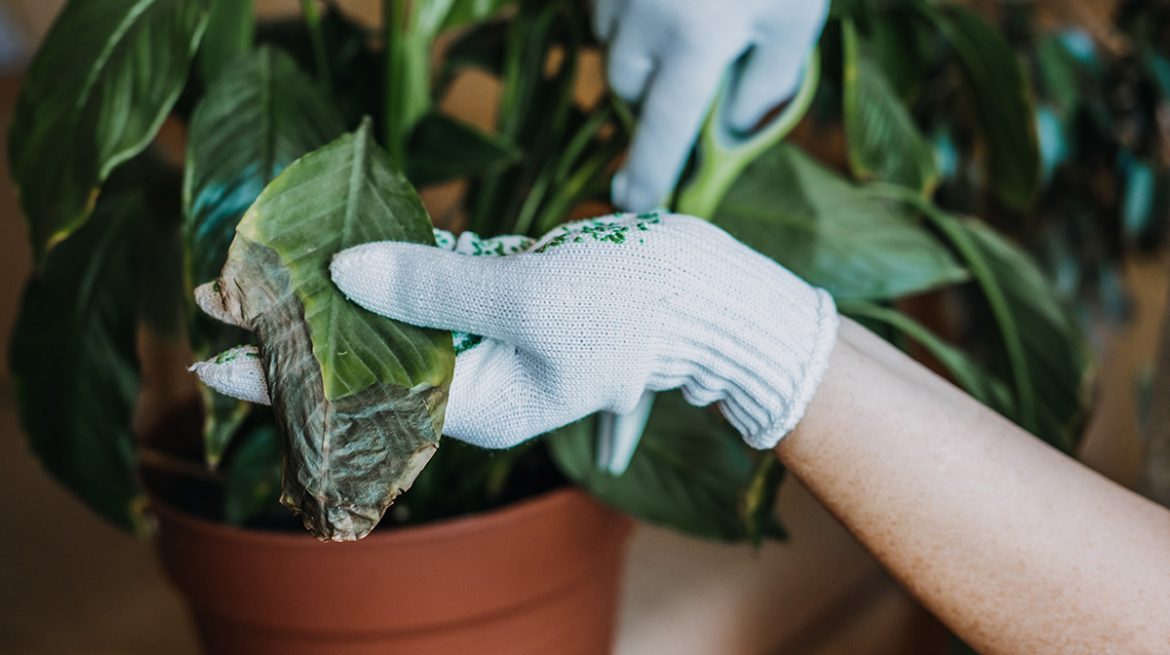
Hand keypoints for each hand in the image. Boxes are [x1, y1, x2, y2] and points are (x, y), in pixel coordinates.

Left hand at [192, 212, 837, 449]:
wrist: (700, 292)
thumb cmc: (627, 307)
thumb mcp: (528, 298)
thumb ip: (436, 288)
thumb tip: (347, 268)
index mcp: (480, 402)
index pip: (363, 395)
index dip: (288, 379)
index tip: (217, 360)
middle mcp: (476, 382)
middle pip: (370, 359)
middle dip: (302, 330)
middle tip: (224, 300)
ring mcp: (489, 344)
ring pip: (398, 320)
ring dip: (341, 294)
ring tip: (270, 272)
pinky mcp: (501, 306)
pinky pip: (434, 291)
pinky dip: (398, 270)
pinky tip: (353, 253)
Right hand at [595, 0, 827, 210]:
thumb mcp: (794, 21)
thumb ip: (764, 85)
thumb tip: (725, 130)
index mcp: (695, 40)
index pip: (664, 128)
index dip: (649, 173)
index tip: (635, 206)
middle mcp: (644, 18)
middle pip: (628, 89)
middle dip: (652, 94)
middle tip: (696, 72)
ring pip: (612, 45)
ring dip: (639, 49)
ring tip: (687, 18)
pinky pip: (606, 7)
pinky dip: (630, 11)